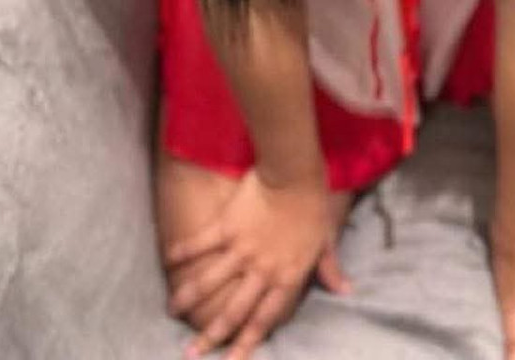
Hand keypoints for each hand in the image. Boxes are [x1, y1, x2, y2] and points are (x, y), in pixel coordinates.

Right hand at [164, 168, 353, 358]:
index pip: (265, 319)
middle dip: (211, 335)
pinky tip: (168, 260)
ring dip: (188, 299)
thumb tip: (346, 291)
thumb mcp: (326, 240)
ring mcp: (241, 250)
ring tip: (172, 311)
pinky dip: (183, 252)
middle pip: (233, 311)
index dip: (247, 343)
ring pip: (209, 282)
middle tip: (191, 352)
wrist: (294, 173)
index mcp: (287, 277)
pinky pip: (200, 244)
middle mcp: (261, 271)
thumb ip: (330, 269)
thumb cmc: (314, 204)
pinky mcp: (226, 227)